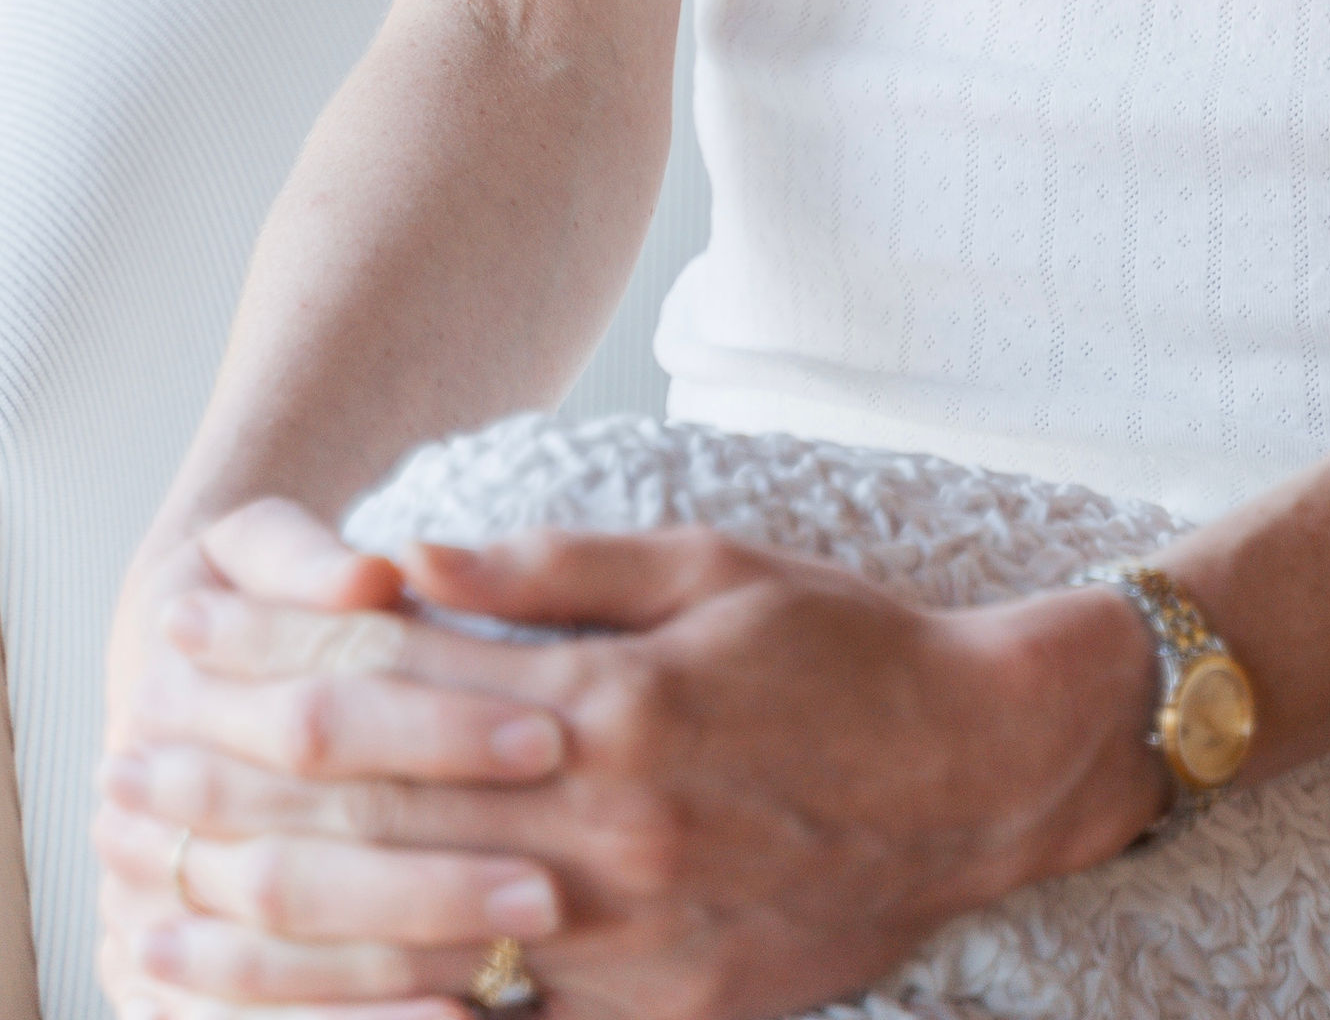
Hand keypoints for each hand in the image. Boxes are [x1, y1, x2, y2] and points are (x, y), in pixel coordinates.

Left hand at [102, 513, 1162, 1019]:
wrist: (985, 772)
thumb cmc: (847, 645)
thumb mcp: (710, 562)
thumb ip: (556, 573)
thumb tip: (409, 562)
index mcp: (617, 704)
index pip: (405, 695)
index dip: (283, 678)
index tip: (190, 664)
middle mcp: (610, 829)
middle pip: (383, 830)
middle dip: (241, 811)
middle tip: (138, 797)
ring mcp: (635, 938)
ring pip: (418, 949)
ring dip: (280, 937)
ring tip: (174, 922)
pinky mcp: (662, 1014)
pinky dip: (398, 1016)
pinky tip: (319, 1007)